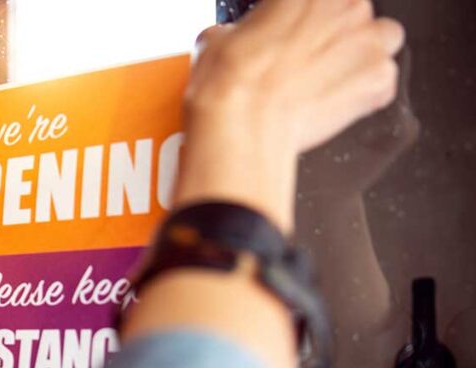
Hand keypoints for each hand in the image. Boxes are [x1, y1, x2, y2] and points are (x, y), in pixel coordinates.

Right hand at [174, 0, 404, 229]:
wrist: (242, 125)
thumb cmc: (231, 83)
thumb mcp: (215, 41)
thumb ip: (238, 32)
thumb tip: (232, 40)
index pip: (314, 1)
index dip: (302, 18)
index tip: (291, 32)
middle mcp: (344, 5)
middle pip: (354, 11)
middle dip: (336, 34)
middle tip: (307, 60)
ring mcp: (368, 41)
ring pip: (383, 39)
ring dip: (363, 55)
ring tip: (331, 80)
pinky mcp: (378, 79)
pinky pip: (382, 82)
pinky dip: (365, 94)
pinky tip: (335, 106)